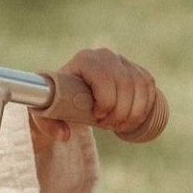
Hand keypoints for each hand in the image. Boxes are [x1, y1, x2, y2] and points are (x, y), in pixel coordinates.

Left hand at [32, 46, 161, 145]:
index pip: (103, 76)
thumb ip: (48, 125)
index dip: (106, 100)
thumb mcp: (44, 114)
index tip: (97, 117)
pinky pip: (149, 86)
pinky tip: (134, 119)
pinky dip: (146, 105)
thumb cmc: (55, 103)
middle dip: (120, 111)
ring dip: (135, 111)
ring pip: (141, 85)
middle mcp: (105, 56)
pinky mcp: (135, 70)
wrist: (68, 95)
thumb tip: (65, 135)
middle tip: (108, 127)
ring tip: (119, 126)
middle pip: (125, 83)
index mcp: (84, 60)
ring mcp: (122, 61)